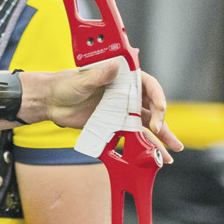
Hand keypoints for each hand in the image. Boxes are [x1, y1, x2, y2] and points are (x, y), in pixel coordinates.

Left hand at [28, 64, 182, 151]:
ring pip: (146, 125)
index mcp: (122, 78)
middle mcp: (125, 95)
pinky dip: (143, 146)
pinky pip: (132, 137)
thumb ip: (99, 75)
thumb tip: (115, 66)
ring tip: (172, 152)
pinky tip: (152, 157)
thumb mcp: (82, 79)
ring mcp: (121, 111)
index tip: (159, 108)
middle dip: (162, 121)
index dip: (157, 96)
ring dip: (160, 138)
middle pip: (151, 107)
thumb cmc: (65, 84)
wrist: (50, 101)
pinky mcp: (113, 125)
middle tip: (164, 134)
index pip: (147, 85)